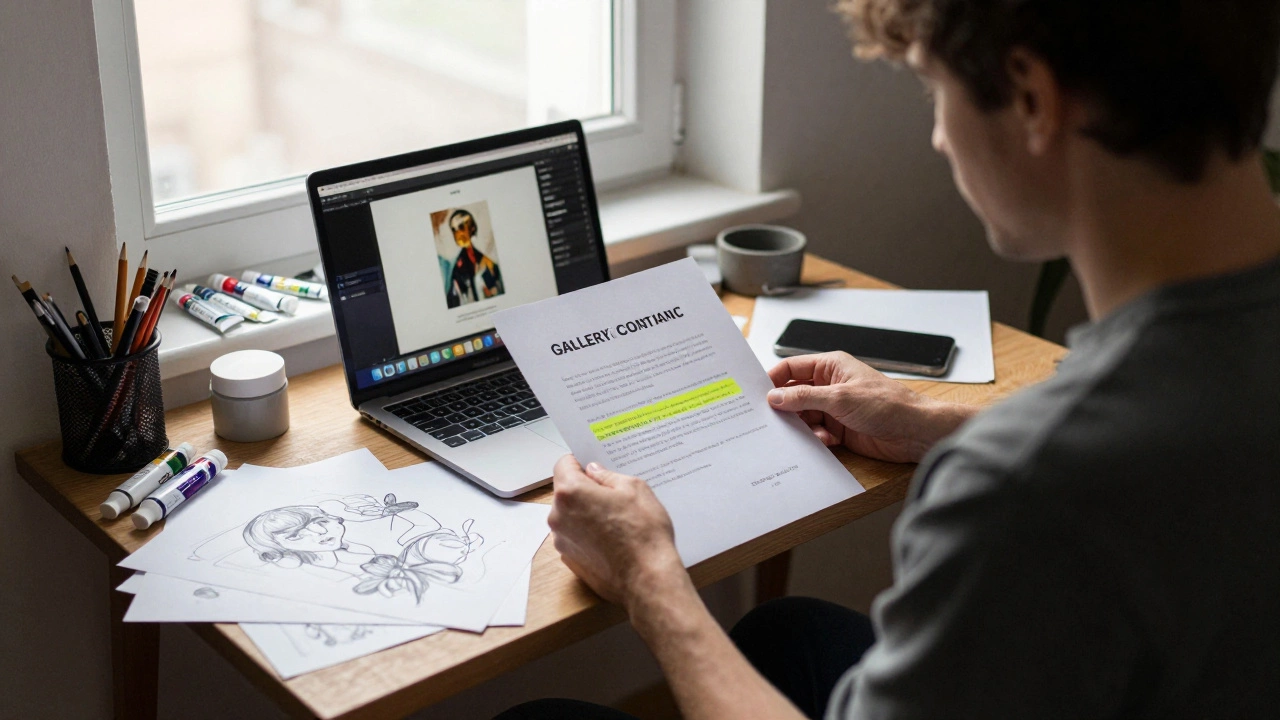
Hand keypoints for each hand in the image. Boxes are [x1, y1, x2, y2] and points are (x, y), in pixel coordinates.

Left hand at [548, 456, 691, 613]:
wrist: (647, 578)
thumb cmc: (643, 533)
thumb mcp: (634, 488)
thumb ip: (608, 476)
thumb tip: (595, 472)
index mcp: (570, 493)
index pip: (563, 464)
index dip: (579, 461)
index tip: (592, 465)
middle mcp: (558, 517)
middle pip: (565, 491)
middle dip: (584, 488)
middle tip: (612, 493)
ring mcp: (562, 541)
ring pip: (570, 515)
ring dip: (586, 512)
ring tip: (616, 518)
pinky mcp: (570, 560)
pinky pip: (575, 536)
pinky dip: (588, 533)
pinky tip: (612, 538)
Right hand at [767, 352, 975, 462]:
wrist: (914, 431)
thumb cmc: (887, 404)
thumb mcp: (840, 397)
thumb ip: (804, 397)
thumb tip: (775, 396)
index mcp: (830, 367)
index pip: (792, 368)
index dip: (773, 379)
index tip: (756, 394)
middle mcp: (830, 386)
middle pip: (794, 394)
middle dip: (784, 407)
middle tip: (769, 419)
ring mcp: (834, 408)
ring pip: (803, 416)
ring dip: (800, 426)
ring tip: (797, 433)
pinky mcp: (840, 430)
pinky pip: (816, 433)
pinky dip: (815, 439)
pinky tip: (823, 441)